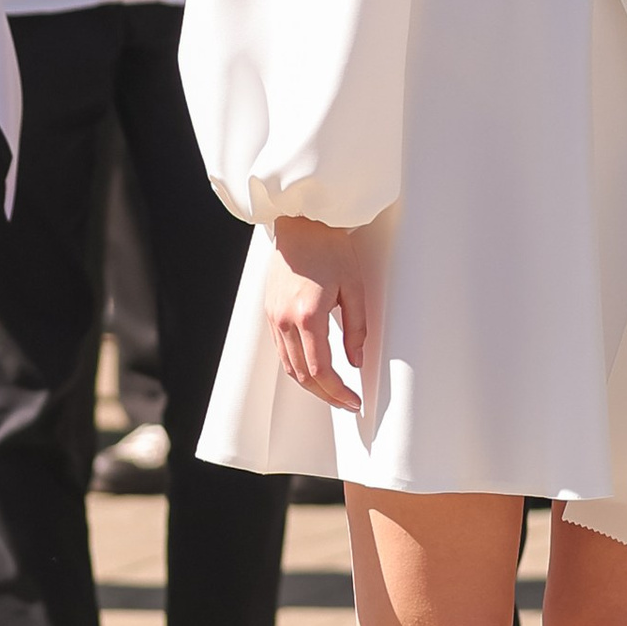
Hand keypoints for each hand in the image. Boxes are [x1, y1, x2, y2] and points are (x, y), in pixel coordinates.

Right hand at [263, 216, 376, 413]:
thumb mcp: (354, 287)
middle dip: (325, 395)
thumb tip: (356, 361)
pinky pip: (281, 351)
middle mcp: (285, 320)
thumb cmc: (330, 248)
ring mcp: (274, 317)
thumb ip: (356, 328)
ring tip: (332, 391)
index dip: (338, 392)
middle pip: (302, 375)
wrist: (301, 222)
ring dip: (310, 385)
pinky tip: (313, 369)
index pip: (321, 370)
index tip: (354, 401)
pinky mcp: (270, 312)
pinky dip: (297, 367)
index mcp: (308, 315)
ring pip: (289, 366)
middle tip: (346, 402)